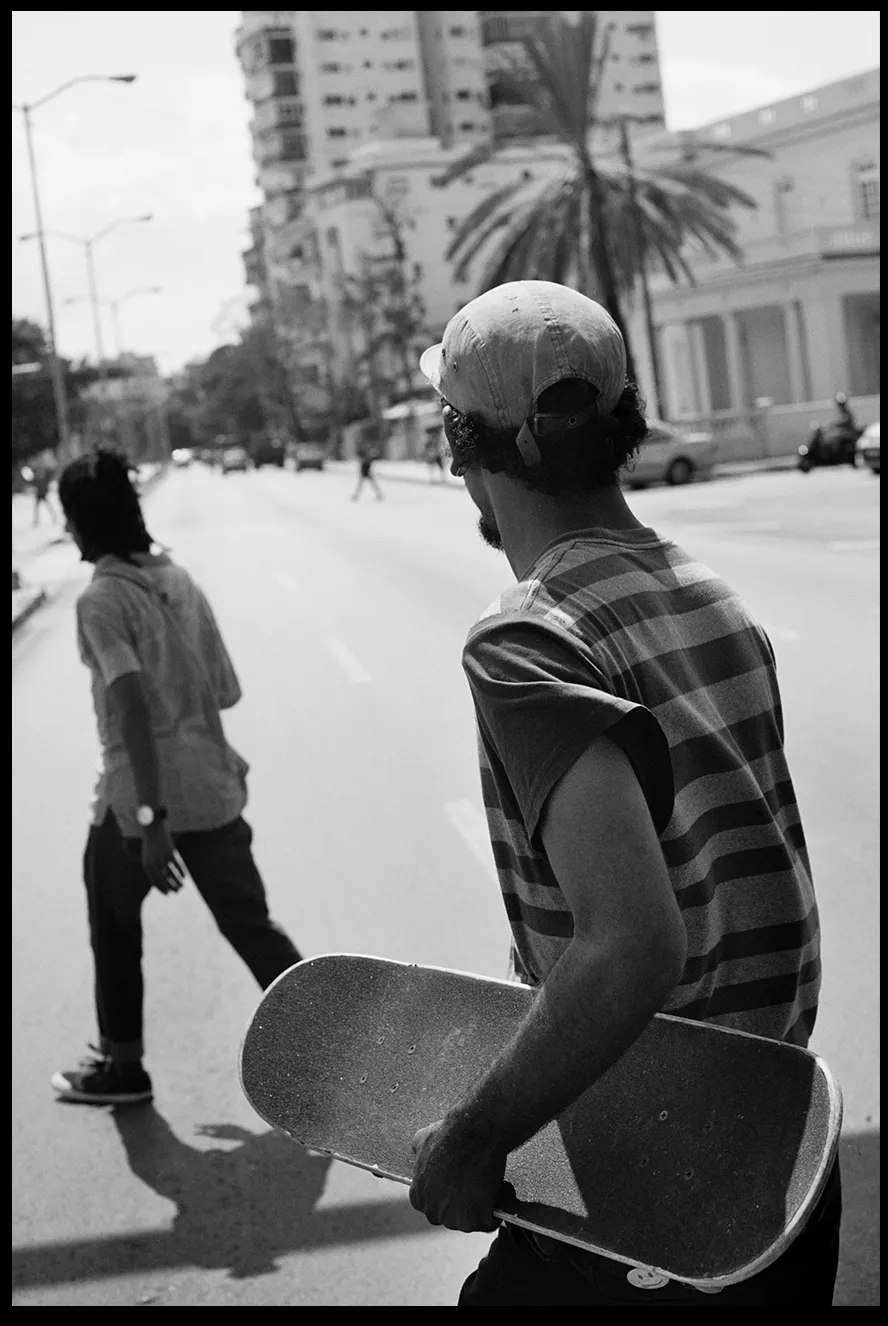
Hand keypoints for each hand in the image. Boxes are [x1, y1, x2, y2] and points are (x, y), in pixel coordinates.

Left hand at [140, 822, 185, 895]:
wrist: (153, 829)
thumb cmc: (150, 843)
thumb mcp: (148, 856)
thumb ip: (153, 868)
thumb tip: (162, 878)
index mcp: (146, 865)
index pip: (155, 882)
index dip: (161, 889)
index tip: (167, 893)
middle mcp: (153, 864)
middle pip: (164, 880)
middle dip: (170, 887)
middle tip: (176, 892)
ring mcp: (162, 859)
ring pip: (171, 875)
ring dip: (177, 882)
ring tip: (182, 886)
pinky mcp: (170, 853)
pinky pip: (177, 866)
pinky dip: (181, 872)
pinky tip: (184, 877)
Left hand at [409, 1118, 511, 1233]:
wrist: (472, 1133)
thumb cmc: (451, 1134)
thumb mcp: (424, 1140)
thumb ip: (419, 1152)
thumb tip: (418, 1151)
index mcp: (418, 1197)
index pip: (435, 1206)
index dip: (450, 1195)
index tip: (461, 1183)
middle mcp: (432, 1212)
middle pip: (453, 1217)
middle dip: (465, 1203)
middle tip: (477, 1183)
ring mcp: (452, 1219)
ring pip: (471, 1221)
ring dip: (482, 1207)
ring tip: (488, 1184)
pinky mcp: (473, 1220)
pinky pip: (489, 1222)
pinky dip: (497, 1210)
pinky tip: (500, 1192)